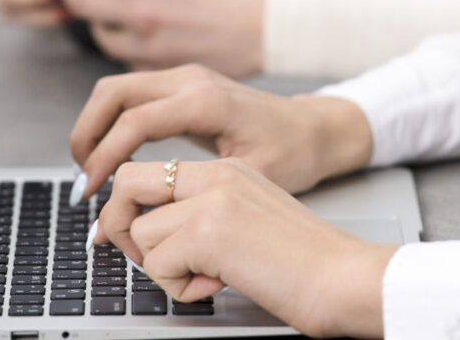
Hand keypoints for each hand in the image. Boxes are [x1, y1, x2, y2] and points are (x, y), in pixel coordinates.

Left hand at [49, 0, 265, 75]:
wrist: (270, 29)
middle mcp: (144, 12)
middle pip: (79, 0)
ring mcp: (149, 44)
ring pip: (100, 35)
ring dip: (95, 21)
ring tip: (102, 11)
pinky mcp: (160, 68)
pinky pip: (127, 58)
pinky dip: (126, 45)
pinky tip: (135, 35)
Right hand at [70, 63, 372, 197]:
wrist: (314, 129)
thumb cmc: (290, 154)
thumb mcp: (245, 179)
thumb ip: (187, 197)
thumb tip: (141, 222)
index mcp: (205, 101)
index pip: (133, 121)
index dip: (102, 157)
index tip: (89, 193)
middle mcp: (190, 79)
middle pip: (112, 91)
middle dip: (86, 134)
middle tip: (83, 179)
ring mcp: (186, 76)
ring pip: (117, 88)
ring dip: (95, 125)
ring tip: (93, 169)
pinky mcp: (185, 83)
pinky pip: (133, 93)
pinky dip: (113, 120)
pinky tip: (116, 154)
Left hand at [95, 158, 396, 337]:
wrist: (343, 275)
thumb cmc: (303, 259)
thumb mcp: (249, 217)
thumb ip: (205, 214)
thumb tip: (153, 233)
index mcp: (226, 171)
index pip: (152, 171)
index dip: (128, 205)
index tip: (124, 233)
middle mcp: (216, 176)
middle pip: (128, 181)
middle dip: (116, 223)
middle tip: (141, 256)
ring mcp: (212, 199)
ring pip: (141, 233)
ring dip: (164, 268)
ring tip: (207, 276)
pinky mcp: (209, 231)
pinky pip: (158, 265)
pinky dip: (181, 288)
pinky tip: (219, 283)